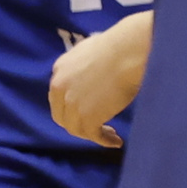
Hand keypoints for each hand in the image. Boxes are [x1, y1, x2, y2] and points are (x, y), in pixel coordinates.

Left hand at [48, 12, 153, 144]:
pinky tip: (115, 141)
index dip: (71, 107)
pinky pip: (92, 135)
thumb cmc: (120, 45)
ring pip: (75, 128)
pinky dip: (103, 141)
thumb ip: (84, 63)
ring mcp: (71, 103)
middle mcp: (59, 87)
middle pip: (62, 115)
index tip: (88, 111)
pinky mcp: (86, 116)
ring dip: (92, 134)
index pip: (58, 96)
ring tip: (111, 135)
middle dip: (77, 123)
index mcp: (60, 69)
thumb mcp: (91, 49)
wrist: (128, 51)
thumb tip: (93, 71)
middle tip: (96, 127)